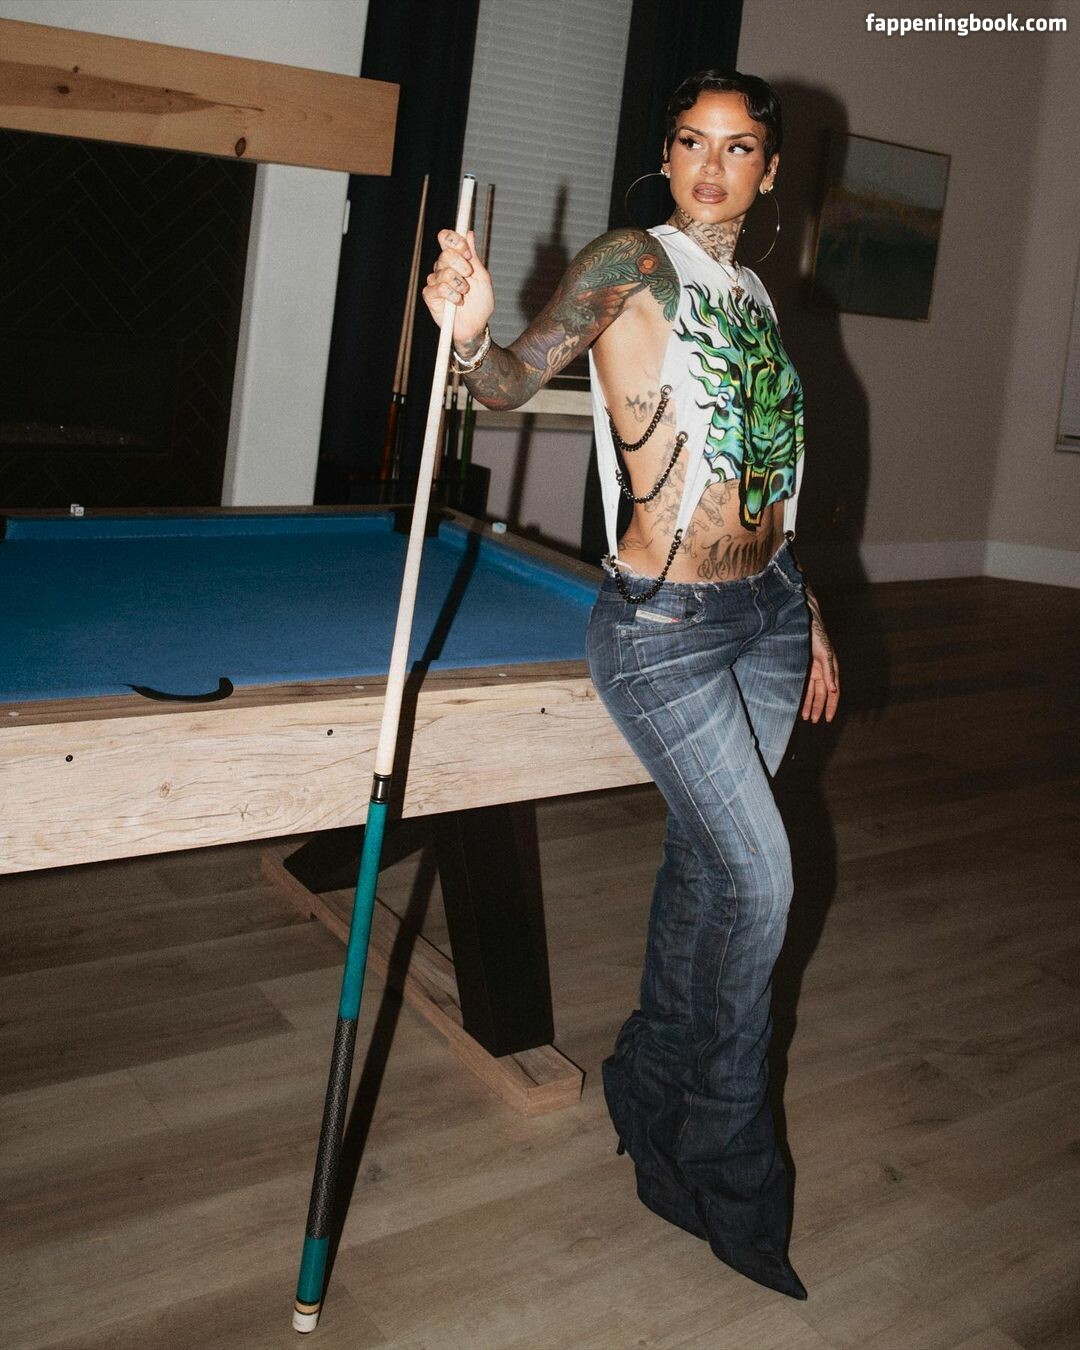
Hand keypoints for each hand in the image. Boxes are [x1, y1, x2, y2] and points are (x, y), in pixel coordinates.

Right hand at [422, 228, 493, 349]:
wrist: (475, 326)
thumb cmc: (480, 303)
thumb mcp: (482, 278)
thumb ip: (474, 257)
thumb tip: (468, 233)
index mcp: (455, 259)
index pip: (446, 238)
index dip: (455, 241)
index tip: (468, 253)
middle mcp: (442, 267)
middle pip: (446, 254)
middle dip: (462, 266)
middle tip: (469, 278)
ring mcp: (435, 281)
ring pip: (444, 273)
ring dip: (460, 285)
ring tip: (464, 295)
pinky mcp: (430, 295)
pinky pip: (440, 288)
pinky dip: (452, 296)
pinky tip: (457, 303)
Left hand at [801, 591, 838, 722]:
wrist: (803, 622)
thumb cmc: (817, 635)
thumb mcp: (825, 653)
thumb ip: (829, 671)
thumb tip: (833, 689)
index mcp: (832, 669)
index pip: (834, 692)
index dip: (831, 706)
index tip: (828, 719)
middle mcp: (823, 672)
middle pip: (822, 695)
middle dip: (818, 708)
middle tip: (814, 721)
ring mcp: (812, 670)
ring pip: (812, 692)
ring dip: (809, 704)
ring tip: (806, 717)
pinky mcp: (802, 667)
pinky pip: (803, 685)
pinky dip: (801, 695)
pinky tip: (797, 704)